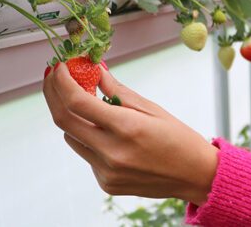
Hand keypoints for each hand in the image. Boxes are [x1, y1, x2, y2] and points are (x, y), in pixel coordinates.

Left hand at [42, 63, 218, 204]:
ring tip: (86, 102)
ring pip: (71, 137)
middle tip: (55, 77)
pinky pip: (86, 154)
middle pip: (63, 120)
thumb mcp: (153, 109)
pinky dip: (89, 138)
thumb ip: (119, 92)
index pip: (78, 102)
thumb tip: (96, 71)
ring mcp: (107, 171)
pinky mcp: (106, 183)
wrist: (196, 175)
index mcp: (127, 128)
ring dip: (73, 116)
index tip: (60, 66)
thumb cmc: (180, 138)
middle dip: (54, 94)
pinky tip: (108, 133)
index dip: (62, 81)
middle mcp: (112, 152)